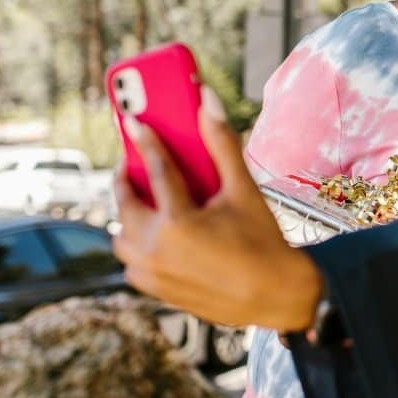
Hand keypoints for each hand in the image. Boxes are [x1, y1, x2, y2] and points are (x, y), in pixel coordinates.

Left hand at [111, 86, 322, 331]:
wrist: (276, 296)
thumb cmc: (264, 242)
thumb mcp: (244, 191)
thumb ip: (222, 144)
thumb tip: (208, 101)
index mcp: (178, 223)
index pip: (155, 171)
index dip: (145, 142)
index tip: (132, 122)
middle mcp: (157, 250)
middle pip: (126, 205)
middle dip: (126, 179)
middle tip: (133, 162)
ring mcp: (152, 273)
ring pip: (122, 236)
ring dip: (128, 215)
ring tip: (144, 199)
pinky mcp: (154, 289)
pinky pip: (131, 260)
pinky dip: (137, 243)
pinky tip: (155, 232)